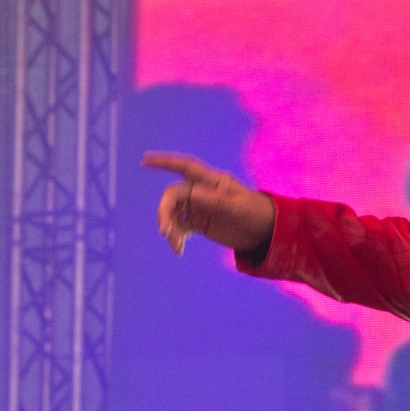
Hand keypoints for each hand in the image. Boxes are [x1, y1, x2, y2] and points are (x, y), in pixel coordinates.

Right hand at [142, 152, 275, 254]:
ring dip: (170, 228)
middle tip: (165, 231)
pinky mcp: (199, 222)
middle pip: (174, 195)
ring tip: (176, 246)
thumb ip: (215, 201)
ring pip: (174, 213)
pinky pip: (180, 227)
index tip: (145, 161)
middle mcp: (201, 191)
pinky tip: (179, 250)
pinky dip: (176, 237)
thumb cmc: (255, 213)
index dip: (165, 162)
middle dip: (165, 211)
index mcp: (212, 182)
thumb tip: (192, 193)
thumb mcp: (237, 208)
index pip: (185, 167)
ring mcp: (199, 207)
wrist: (264, 232)